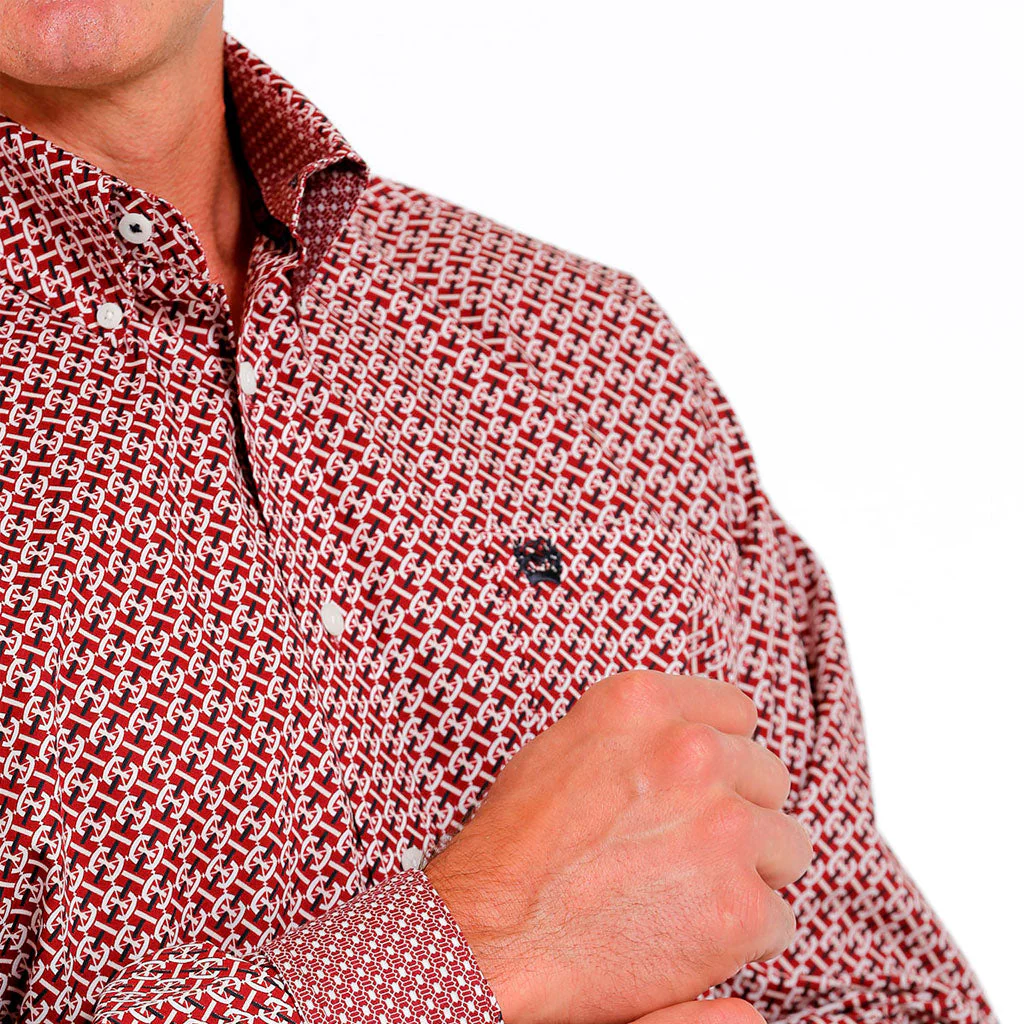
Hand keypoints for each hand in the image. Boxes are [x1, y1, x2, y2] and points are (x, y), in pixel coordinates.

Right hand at [424, 671, 810, 1023]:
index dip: (722, 757)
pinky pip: (778, 918)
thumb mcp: (566, 744)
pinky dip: (741, 935)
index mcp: (645, 702)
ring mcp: (722, 827)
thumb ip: (641, 730)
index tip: (700, 788)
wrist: (488, 937)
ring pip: (786, 846)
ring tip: (685, 892)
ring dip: (748, 871)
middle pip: (768, 778)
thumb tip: (701, 735)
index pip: (736, 713)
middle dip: (737, 814)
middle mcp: (691, 751)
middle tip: (683, 850)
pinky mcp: (739, 906)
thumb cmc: (515, 846)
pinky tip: (684, 935)